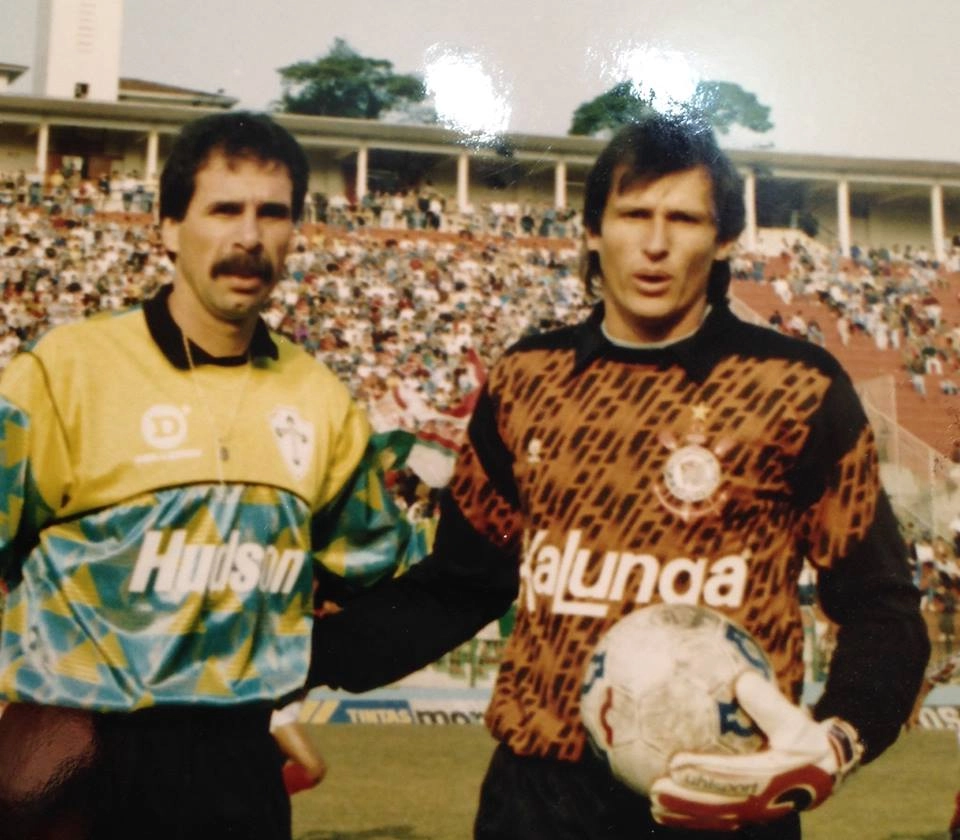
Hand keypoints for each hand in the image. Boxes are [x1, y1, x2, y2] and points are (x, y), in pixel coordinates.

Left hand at [649, 671, 863, 831]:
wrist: (827, 772)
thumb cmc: (805, 741)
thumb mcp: (793, 721)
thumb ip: (768, 703)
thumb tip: (743, 679)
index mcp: (772, 776)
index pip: (732, 777)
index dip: (704, 773)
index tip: (676, 764)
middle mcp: (762, 801)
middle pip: (718, 804)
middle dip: (686, 799)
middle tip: (655, 788)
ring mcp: (755, 813)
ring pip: (715, 818)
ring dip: (684, 814)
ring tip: (654, 805)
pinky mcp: (749, 816)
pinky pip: (718, 821)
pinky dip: (692, 819)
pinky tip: (666, 813)